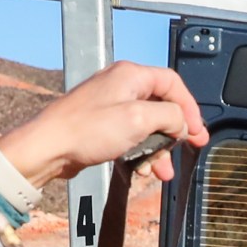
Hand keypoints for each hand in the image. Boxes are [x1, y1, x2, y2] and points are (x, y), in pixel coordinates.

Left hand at [0, 62, 205, 187]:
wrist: (49, 148)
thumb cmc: (85, 130)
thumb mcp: (139, 120)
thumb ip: (169, 117)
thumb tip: (183, 122)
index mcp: (131, 75)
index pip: (173, 83)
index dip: (189, 107)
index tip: (197, 130)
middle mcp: (121, 86)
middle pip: (161, 106)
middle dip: (174, 133)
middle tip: (187, 148)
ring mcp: (110, 105)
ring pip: (148, 125)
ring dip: (158, 149)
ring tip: (160, 170)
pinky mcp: (102, 125)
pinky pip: (132, 136)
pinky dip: (141, 152)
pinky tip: (141, 169)